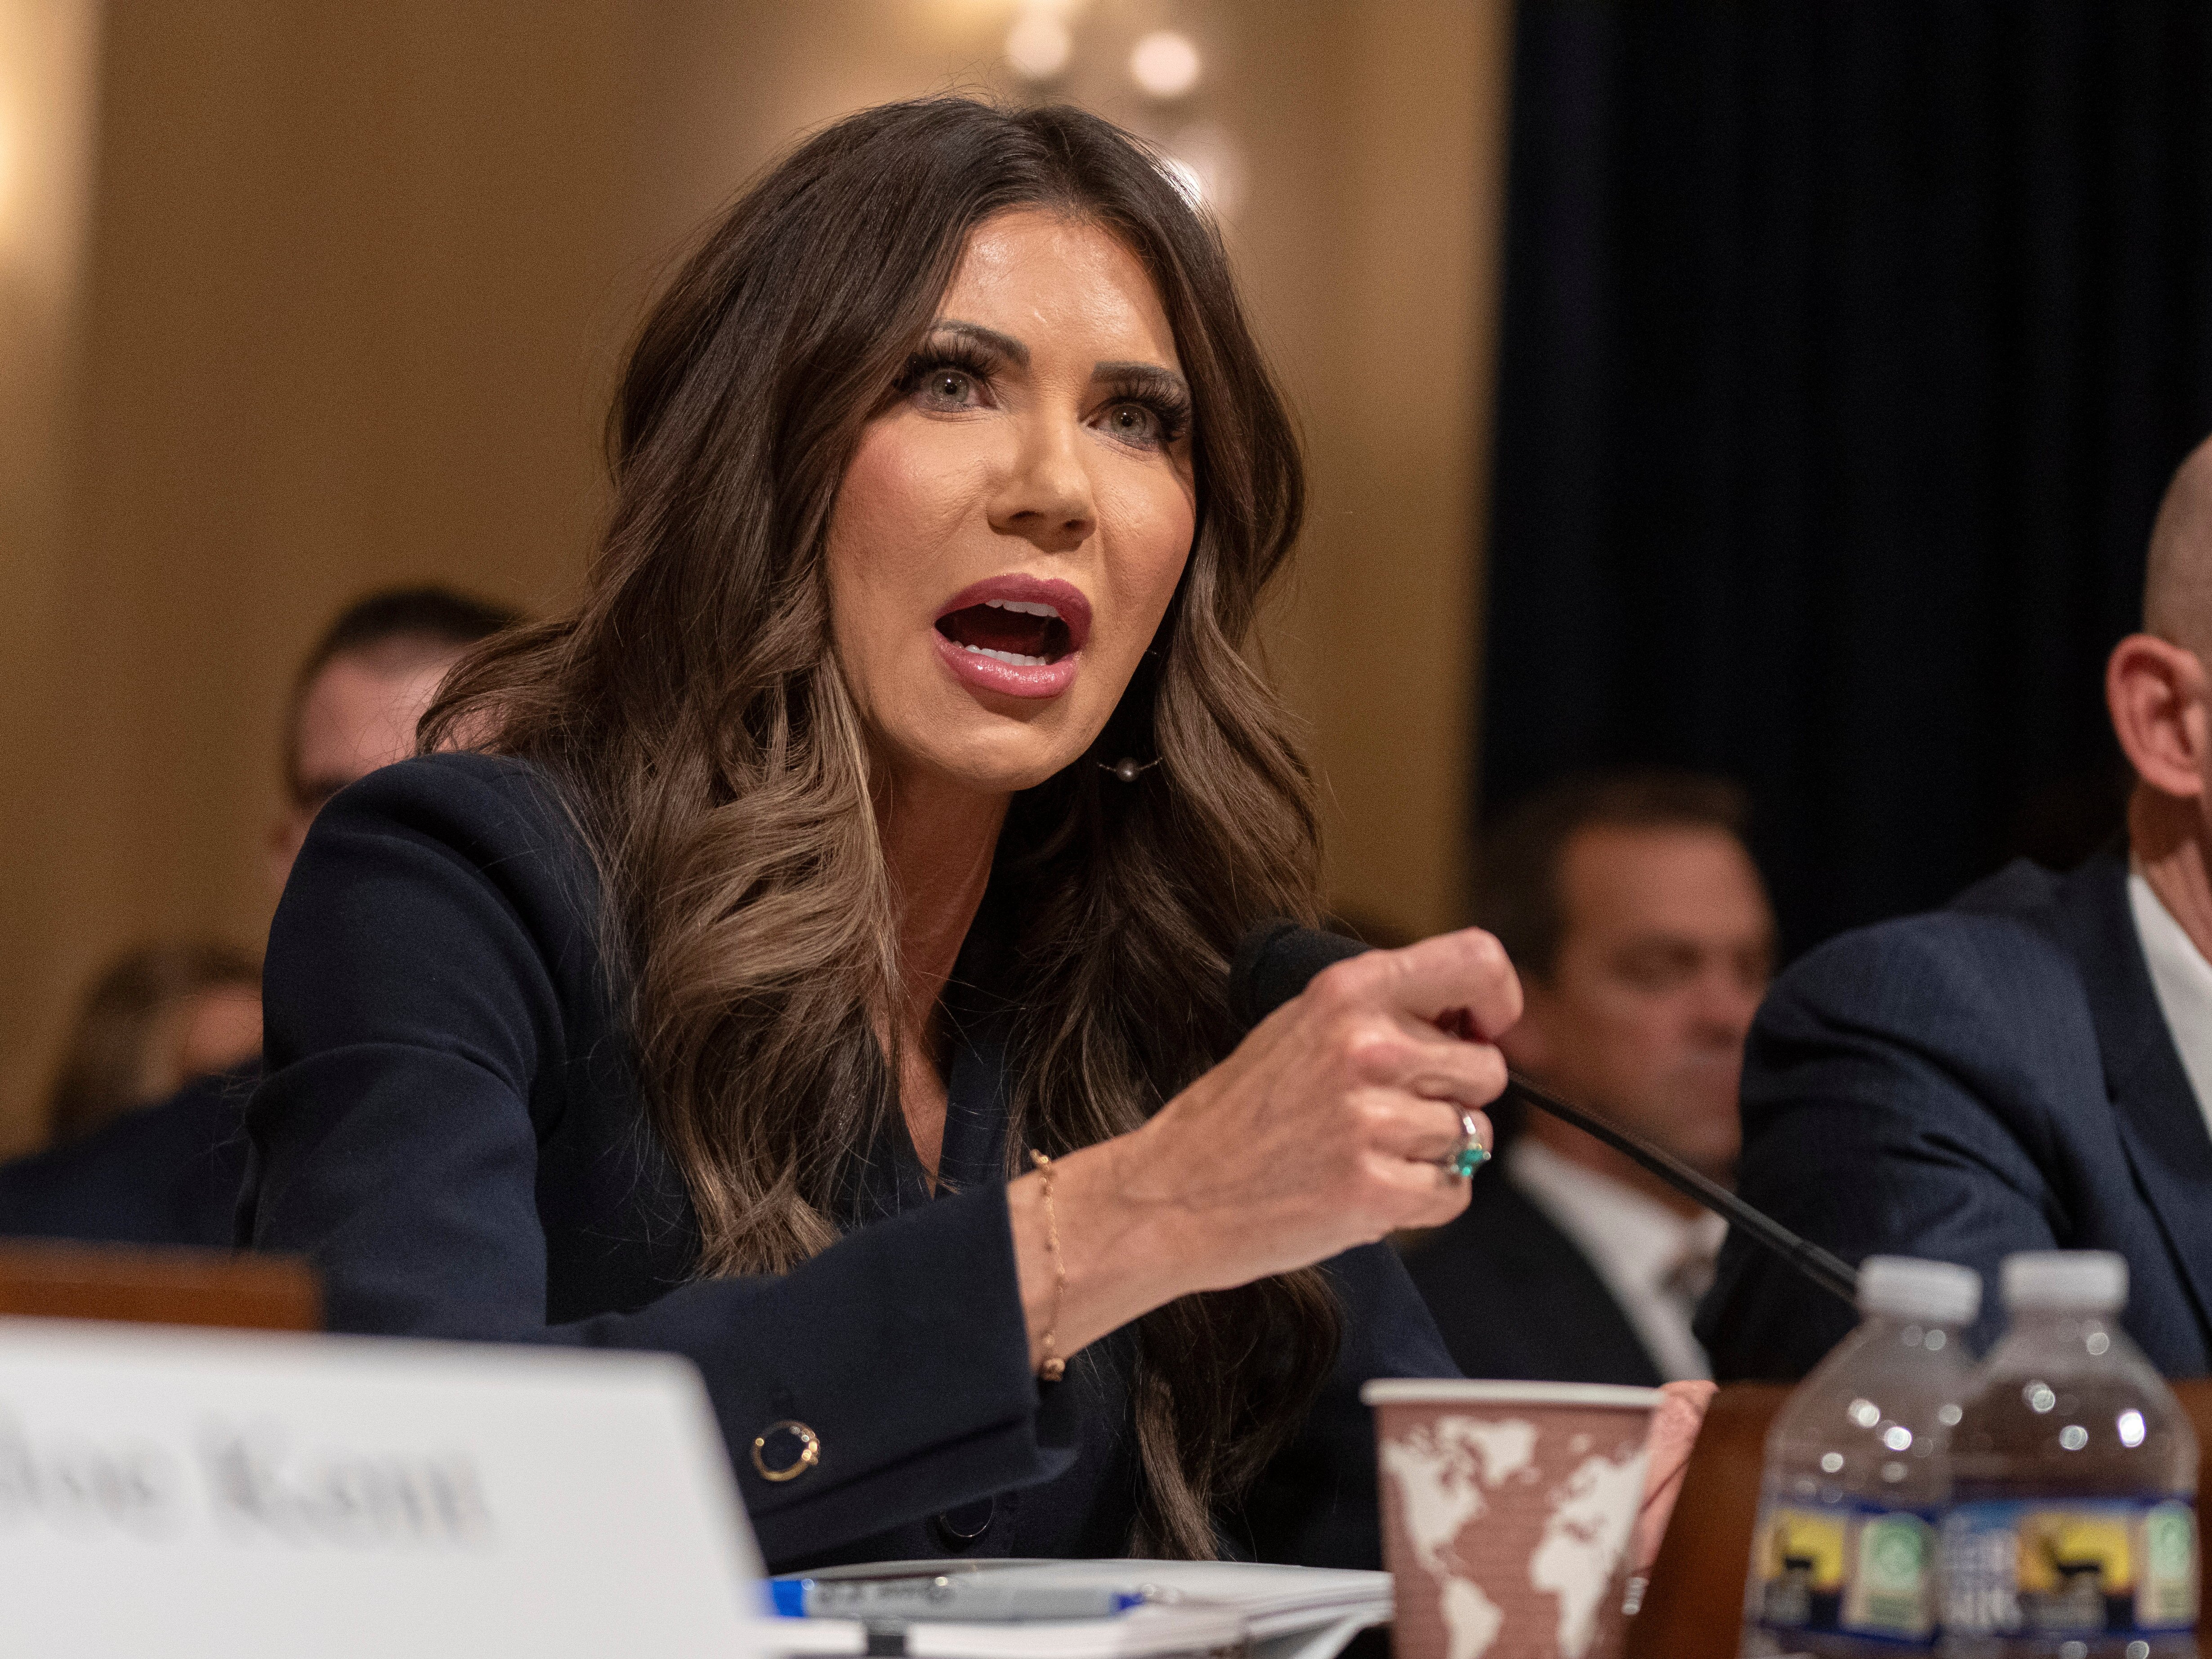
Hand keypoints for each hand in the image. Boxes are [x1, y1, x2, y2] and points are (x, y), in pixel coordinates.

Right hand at [1122, 927, 1519, 1288]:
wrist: (1172, 1193)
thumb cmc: (1237, 1115)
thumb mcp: (1299, 1027)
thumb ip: (1382, 1012)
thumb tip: (1473, 1022)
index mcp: (1347, 992)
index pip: (1476, 960)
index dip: (1498, 999)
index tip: (1483, 1028)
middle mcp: (1366, 1045)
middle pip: (1486, 1068)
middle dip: (1454, 1097)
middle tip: (1392, 1113)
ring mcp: (1371, 1119)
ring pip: (1473, 1135)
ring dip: (1432, 1153)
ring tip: (1364, 1153)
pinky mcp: (1374, 1188)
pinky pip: (1454, 1191)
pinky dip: (1422, 1200)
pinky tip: (1368, 1188)